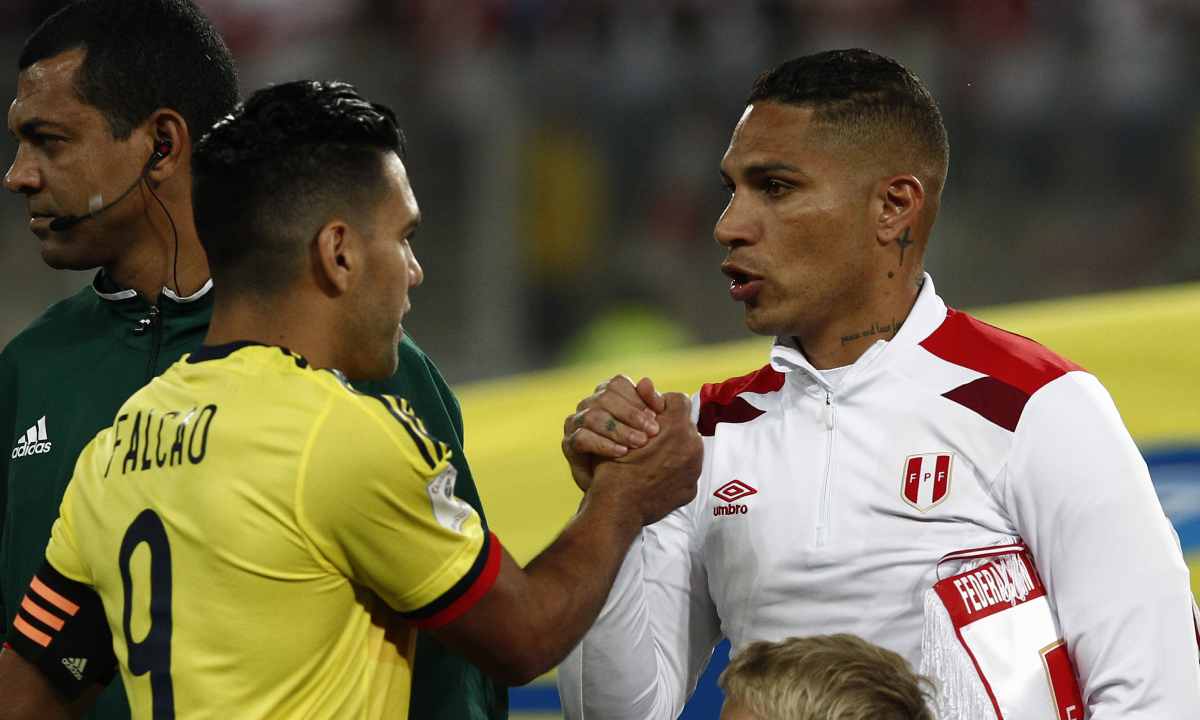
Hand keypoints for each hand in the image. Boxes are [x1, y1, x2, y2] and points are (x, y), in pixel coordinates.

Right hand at [562, 375, 664, 491]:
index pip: (618, 384)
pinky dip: (604, 445)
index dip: (638, 397)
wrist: (617, 489)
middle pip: (605, 397)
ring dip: (620, 430)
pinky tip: (623, 453)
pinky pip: (582, 438)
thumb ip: (649, 406)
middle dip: (631, 414)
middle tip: (653, 432)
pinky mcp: (568, 444)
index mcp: (607, 396)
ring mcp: (575, 424)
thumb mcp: (646, 429)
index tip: (657, 415)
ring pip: (593, 416)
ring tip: (641, 444)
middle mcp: (588, 405)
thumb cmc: (636, 454)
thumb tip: (648, 381)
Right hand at [587, 392, 702, 526]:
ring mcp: (694, 469)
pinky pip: (687, 469)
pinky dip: (675, 469)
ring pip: (688, 446)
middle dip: (670, 427)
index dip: (661, 405)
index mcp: (677, 428)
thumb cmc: (614, 465)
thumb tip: (647, 380)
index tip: (648, 415)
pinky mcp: (691, 488)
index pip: (678, 400)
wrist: (617, 507)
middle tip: (649, 437)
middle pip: (685, 424)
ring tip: (652, 456)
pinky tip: (656, 473)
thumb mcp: (622, 427)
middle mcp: (692, 446)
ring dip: (674, 447)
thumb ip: (641, 403)